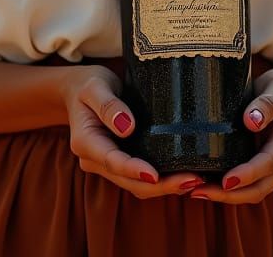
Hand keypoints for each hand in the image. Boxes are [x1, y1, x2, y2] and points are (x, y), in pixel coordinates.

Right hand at [60, 64, 205, 198]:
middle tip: (191, 181)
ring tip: (193, 181)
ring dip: (163, 187)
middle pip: (128, 181)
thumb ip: (108, 105)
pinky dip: (160, 180)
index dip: (134, 170)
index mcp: (85, 142)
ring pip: (135, 184)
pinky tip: (181, 175)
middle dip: (159, 186)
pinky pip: (139, 177)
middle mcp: (94, 159)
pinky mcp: (120, 160)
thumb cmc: (87, 85)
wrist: (78, 90)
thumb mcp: (94, 86)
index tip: (155, 175)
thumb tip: (127, 127)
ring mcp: (107, 164)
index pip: (112, 161)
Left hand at [189, 68, 272, 203]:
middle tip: (198, 191)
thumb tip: (251, 121)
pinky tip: (205, 185)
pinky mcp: (264, 169)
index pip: (269, 163)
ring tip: (196, 192)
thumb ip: (267, 103)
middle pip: (259, 188)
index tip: (226, 181)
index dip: (248, 174)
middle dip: (230, 194)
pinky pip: (247, 185)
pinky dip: (228, 190)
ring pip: (252, 192)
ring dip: (226, 196)